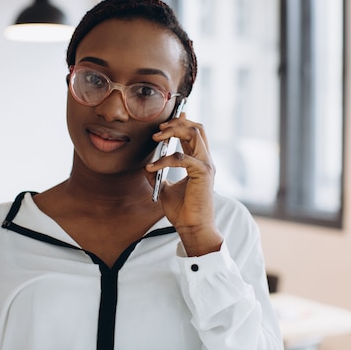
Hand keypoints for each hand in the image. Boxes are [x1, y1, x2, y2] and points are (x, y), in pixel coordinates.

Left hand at [145, 113, 222, 255]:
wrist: (192, 227)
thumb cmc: (182, 210)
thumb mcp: (165, 189)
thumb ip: (158, 175)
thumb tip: (145, 166)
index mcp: (199, 162)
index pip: (194, 134)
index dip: (182, 122)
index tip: (165, 122)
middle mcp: (205, 160)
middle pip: (197, 128)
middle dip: (177, 122)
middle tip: (159, 128)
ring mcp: (206, 165)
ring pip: (194, 133)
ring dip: (173, 131)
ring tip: (156, 138)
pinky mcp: (202, 172)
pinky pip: (182, 157)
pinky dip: (164, 160)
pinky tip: (152, 168)